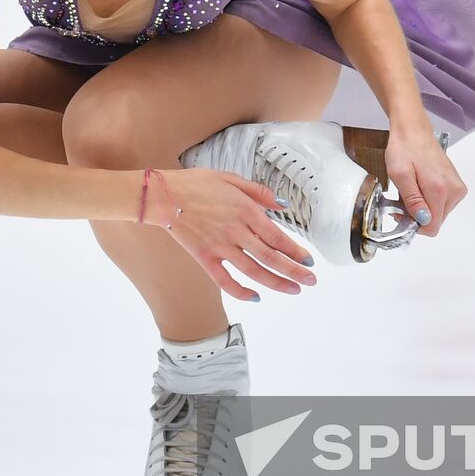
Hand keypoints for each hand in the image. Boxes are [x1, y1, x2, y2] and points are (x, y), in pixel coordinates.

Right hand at [142, 167, 318, 301]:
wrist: (163, 195)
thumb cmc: (196, 184)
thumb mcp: (231, 178)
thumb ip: (259, 192)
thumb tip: (282, 205)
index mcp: (245, 210)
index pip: (277, 236)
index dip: (296, 251)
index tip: (308, 260)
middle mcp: (236, 231)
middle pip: (271, 257)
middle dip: (295, 271)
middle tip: (311, 280)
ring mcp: (220, 246)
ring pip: (254, 271)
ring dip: (276, 283)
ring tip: (294, 290)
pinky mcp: (204, 258)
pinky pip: (225, 280)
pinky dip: (242, 291)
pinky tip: (256, 297)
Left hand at [383, 127, 466, 236]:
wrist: (414, 131)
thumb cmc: (404, 149)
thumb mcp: (400, 175)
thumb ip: (412, 200)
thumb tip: (423, 220)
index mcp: (439, 189)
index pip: (432, 226)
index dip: (414, 224)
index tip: (400, 212)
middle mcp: (453, 190)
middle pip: (436, 221)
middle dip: (417, 215)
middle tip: (402, 198)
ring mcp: (457, 188)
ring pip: (438, 213)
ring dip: (422, 207)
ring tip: (411, 189)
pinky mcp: (457, 185)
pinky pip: (442, 204)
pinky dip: (429, 200)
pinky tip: (420, 186)